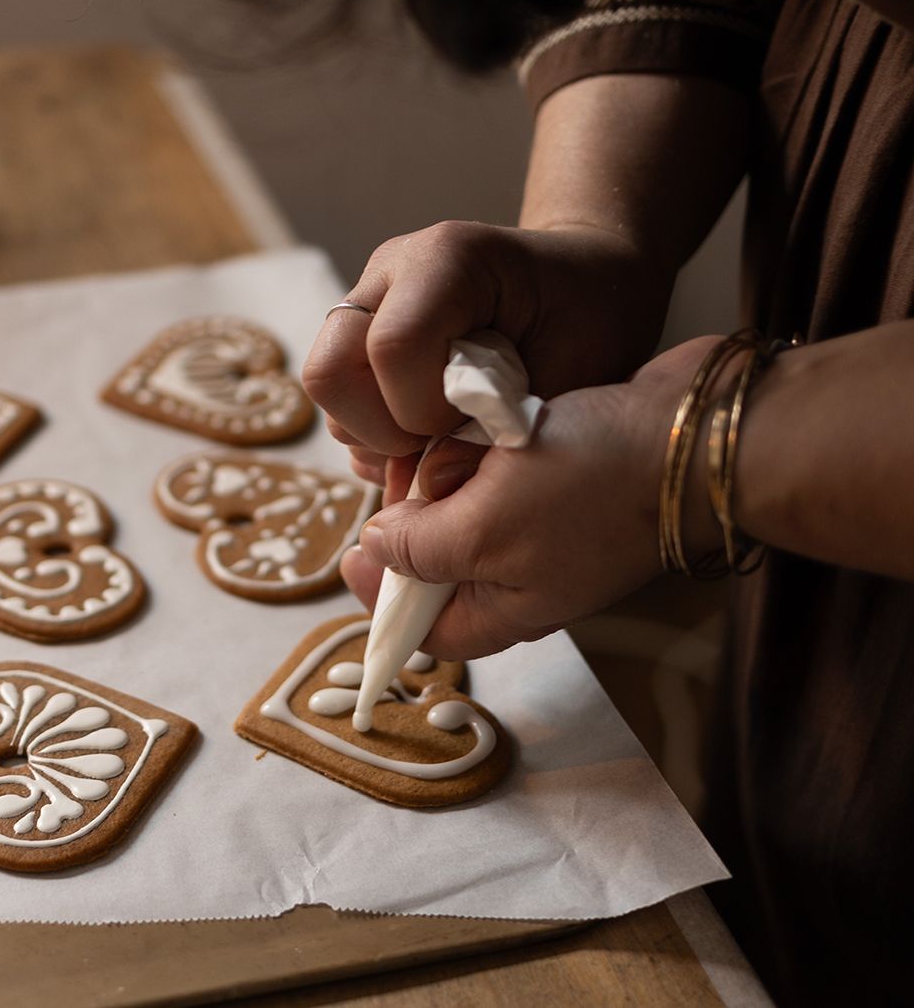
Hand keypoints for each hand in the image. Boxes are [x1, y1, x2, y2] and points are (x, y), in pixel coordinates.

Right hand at [304, 221, 674, 486]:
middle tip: (443, 438)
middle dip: (381, 428)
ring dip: (378, 433)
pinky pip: (342, 401)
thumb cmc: (591, 319)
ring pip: (328, 393)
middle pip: (328, 371)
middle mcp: (389, 274)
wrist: (588, 282)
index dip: (423, 408)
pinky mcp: (360, 335)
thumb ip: (500, 432)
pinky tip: (430, 429)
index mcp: (445, 260)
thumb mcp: (571, 376)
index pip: (392, 347)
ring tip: (443, 434)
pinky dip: (378, 432)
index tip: (475, 422)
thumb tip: (427, 485)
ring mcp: (368, 303)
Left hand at [338, 338, 725, 659]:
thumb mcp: (485, 528)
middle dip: (420, 512)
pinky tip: (500, 422)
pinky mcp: (558, 473)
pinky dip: (486, 442)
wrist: (698, 428)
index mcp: (507, 609)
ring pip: (460, 500)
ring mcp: (544, 523)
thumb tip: (375, 551)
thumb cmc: (594, 486)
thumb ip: (420, 549)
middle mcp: (524, 574)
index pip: (423, 630)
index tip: (354, 550)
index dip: (382, 597)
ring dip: (454, 467)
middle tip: (433, 473)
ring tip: (480, 442)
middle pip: (434, 557)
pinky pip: (495, 463)